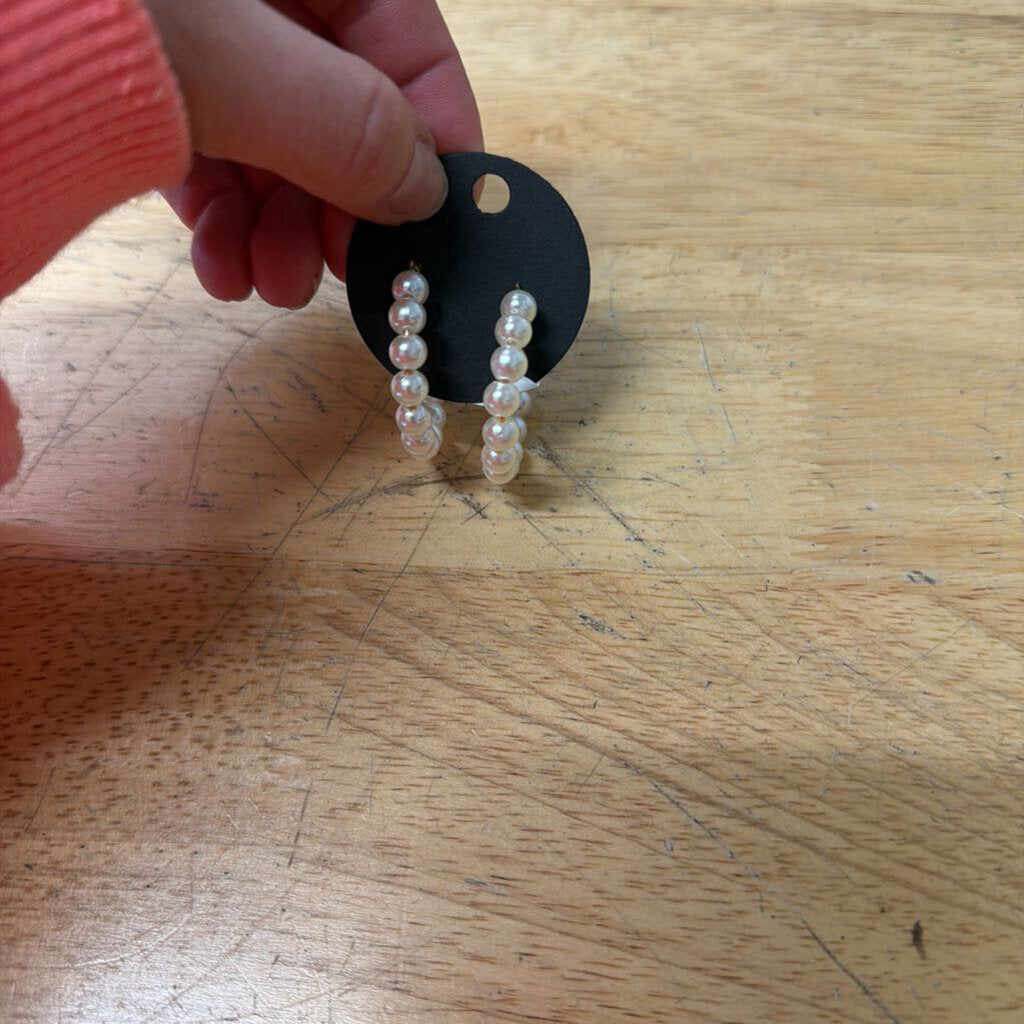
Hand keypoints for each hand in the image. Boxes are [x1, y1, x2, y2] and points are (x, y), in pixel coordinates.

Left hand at [144, 0, 482, 306]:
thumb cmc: (72, 18)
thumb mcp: (230, 60)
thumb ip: (341, 122)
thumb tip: (426, 190)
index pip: (404, 33)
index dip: (435, 128)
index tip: (438, 218)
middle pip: (340, 104)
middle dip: (339, 203)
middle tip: (340, 267)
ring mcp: (198, 41)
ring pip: (276, 145)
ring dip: (282, 231)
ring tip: (273, 282)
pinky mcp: (140, 92)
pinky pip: (208, 159)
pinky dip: (223, 223)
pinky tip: (223, 270)